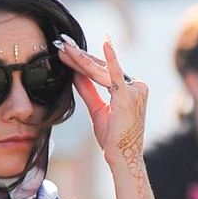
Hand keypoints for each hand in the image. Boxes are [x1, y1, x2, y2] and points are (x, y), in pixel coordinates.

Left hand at [55, 36, 147, 169]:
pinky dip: (111, 60)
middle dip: (79, 55)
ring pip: (101, 71)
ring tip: (64, 48)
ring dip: (81, 59)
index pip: (103, 71)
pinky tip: (106, 43)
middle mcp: (136, 85)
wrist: (122, 156)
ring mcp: (134, 89)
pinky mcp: (129, 96)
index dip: (84, 61)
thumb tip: (75, 73)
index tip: (66, 50)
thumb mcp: (97, 110)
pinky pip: (116, 75)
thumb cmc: (113, 138)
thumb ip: (88, 90)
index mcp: (129, 88)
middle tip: (61, 42)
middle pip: (102, 68)